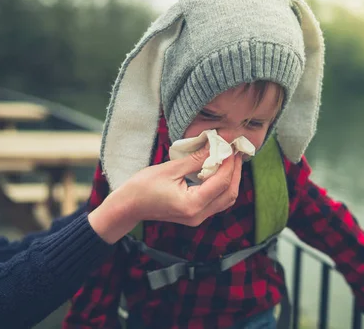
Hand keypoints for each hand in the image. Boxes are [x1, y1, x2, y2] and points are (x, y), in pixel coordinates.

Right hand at [88, 147, 242, 243]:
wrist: (128, 206)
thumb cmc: (142, 187)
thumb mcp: (170, 169)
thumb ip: (196, 159)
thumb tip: (215, 146)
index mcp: (192, 205)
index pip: (221, 182)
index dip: (229, 163)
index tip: (231, 145)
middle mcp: (198, 215)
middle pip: (229, 193)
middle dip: (235, 171)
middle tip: (235, 150)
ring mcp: (198, 218)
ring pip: (226, 199)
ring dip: (231, 178)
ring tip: (230, 158)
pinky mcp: (195, 215)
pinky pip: (217, 201)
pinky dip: (222, 185)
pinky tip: (220, 170)